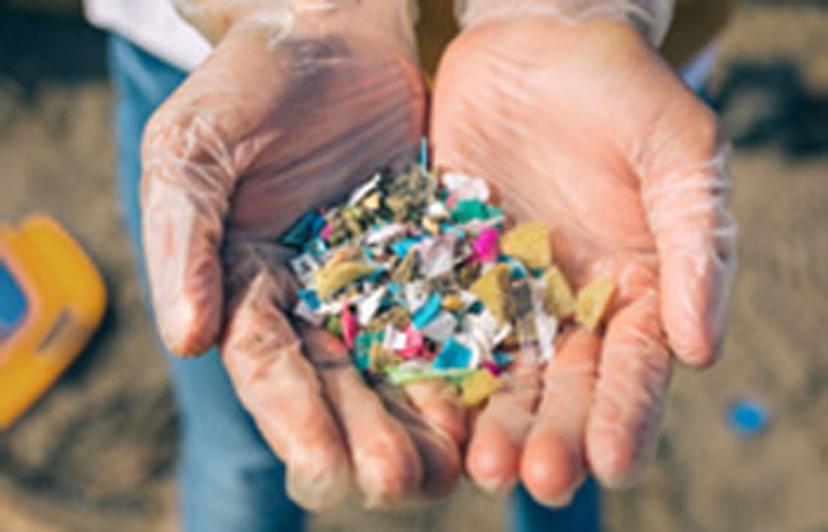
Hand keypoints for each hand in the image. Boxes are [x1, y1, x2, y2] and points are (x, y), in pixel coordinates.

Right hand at [141, 1, 463, 509]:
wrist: (334, 33)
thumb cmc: (252, 84)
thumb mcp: (193, 149)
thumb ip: (183, 238)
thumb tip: (186, 338)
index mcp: (244, 284)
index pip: (267, 364)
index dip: (292, 418)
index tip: (323, 467)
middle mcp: (311, 298)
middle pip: (338, 382)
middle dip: (367, 436)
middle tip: (402, 483)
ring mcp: (375, 282)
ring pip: (397, 364)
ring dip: (421, 419)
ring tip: (452, 467)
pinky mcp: (430, 257)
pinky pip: (450, 314)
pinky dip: (465, 360)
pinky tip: (489, 402)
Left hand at [431, 16, 734, 502]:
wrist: (534, 41)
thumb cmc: (620, 89)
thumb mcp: (678, 152)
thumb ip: (696, 245)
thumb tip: (703, 351)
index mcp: (635, 287)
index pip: (635, 366)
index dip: (627, 415)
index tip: (612, 462)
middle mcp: (569, 303)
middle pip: (564, 385)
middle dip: (552, 434)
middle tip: (535, 477)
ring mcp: (504, 290)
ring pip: (499, 371)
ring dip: (491, 420)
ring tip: (479, 463)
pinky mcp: (448, 267)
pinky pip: (438, 322)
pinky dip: (433, 366)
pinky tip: (424, 405)